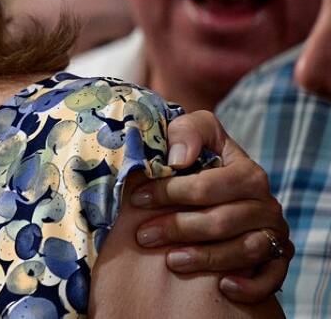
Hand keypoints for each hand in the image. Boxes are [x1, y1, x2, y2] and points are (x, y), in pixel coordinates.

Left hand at [129, 110, 289, 302]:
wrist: (216, 178)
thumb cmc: (198, 154)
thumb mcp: (192, 130)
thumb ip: (186, 132)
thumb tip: (178, 159)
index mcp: (248, 173)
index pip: (208, 186)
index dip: (170, 192)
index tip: (138, 198)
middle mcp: (266, 204)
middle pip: (222, 221)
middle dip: (178, 228)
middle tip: (143, 236)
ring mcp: (273, 233)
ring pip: (245, 251)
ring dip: (206, 258)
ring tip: (170, 260)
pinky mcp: (277, 258)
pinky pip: (271, 277)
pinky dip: (251, 285)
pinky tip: (223, 286)